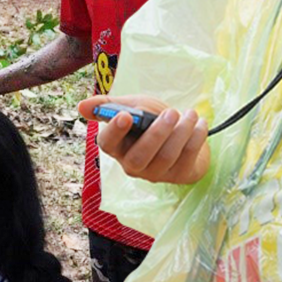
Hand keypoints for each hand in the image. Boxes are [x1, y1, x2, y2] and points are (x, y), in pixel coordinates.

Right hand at [83, 94, 209, 184]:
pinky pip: (187, 159)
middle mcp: (132, 165)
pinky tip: (200, 123)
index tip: (125, 116)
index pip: (108, 144)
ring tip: (190, 114)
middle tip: (172, 113)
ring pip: (166, 157)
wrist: (181, 132)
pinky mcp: (179, 176)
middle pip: (139, 157)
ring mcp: (156, 173)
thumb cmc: (152, 120)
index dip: (115, 132)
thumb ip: (108, 105)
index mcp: (117, 147)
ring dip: (181, 133)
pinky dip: (195, 138)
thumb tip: (81, 106)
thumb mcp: (132, 106)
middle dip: (157, 134)